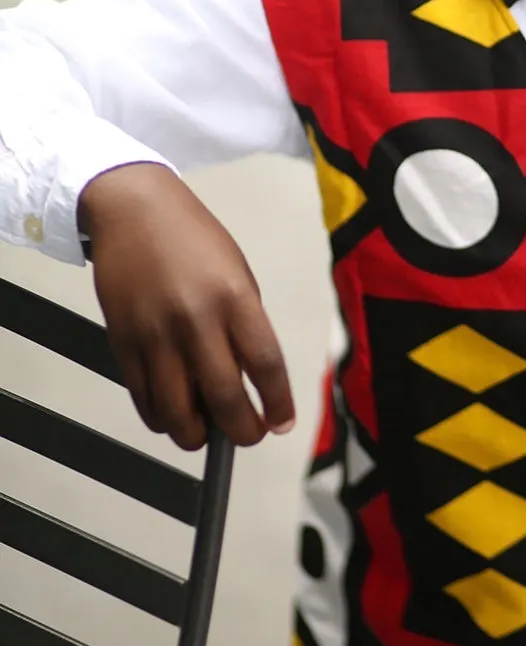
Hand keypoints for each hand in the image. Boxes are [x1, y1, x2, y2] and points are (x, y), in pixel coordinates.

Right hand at [80, 163, 294, 450]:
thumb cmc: (193, 238)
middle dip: (243, 432)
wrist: (133, 210)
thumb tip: (248, 380)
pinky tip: (175, 412)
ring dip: (197, 435)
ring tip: (208, 429)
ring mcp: (155, 335)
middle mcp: (196, 320)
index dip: (279, 403)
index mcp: (234, 297)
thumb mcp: (237, 272)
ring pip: (177, 413)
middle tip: (249, 434)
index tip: (282, 422)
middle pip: (224, 400)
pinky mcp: (123, 344)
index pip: (265, 365)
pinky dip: (161, 417)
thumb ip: (244, 324)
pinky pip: (144, 400)